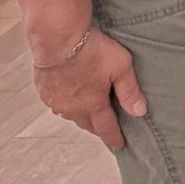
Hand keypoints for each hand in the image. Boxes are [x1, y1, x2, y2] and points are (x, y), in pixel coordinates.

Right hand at [31, 27, 145, 151]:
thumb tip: (140, 112)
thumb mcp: (120, 66)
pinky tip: (70, 97)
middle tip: (106, 129)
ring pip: (71, 114)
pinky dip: (66, 103)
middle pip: (87, 124)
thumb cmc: (92, 49)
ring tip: (89, 112)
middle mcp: (72, 108)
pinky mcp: (44, 91)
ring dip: (81, 115)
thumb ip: (129, 91)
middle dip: (98, 127)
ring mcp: (55, 101)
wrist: (58, 38)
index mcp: (93, 104)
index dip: (114, 137)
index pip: (106, 127)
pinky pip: (57, 104)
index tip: (119, 145)